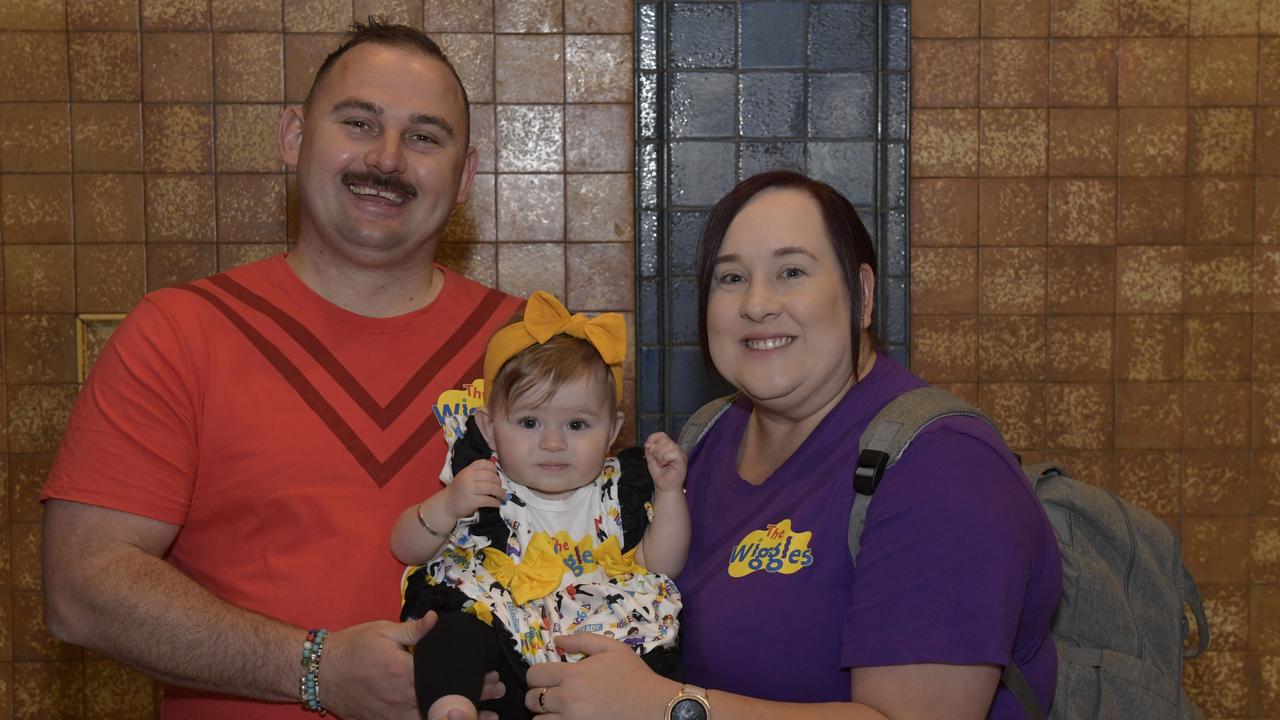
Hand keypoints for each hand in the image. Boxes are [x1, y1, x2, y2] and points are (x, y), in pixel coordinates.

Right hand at [319, 612, 505, 719]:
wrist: (319, 672)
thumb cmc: (351, 647)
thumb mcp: (382, 631)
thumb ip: (413, 630)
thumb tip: (436, 620)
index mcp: (403, 673)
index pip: (444, 679)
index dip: (470, 680)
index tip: (491, 677)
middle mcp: (401, 699)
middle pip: (443, 703)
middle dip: (474, 701)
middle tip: (497, 695)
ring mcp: (392, 715)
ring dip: (458, 718)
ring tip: (486, 717)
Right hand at [444, 459, 502, 519]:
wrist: (446, 504)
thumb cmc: (459, 490)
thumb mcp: (465, 476)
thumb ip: (477, 473)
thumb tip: (496, 473)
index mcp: (468, 470)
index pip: (485, 464)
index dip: (494, 469)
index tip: (496, 475)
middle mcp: (468, 478)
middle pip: (491, 476)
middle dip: (499, 483)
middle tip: (501, 488)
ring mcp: (470, 489)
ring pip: (492, 488)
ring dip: (501, 493)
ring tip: (503, 497)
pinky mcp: (472, 501)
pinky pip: (489, 500)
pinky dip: (496, 502)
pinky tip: (497, 503)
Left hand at [525, 634, 677, 718]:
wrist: (653, 706)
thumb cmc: (634, 676)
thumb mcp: (612, 648)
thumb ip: (581, 640)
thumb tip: (557, 640)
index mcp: (572, 675)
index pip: (533, 675)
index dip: (537, 675)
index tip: (548, 677)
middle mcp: (567, 699)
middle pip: (531, 699)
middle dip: (538, 694)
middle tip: (553, 694)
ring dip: (545, 715)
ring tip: (558, 710)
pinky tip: (566, 719)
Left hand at [643, 433, 686, 493]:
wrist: (664, 487)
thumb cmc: (660, 474)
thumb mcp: (651, 459)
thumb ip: (650, 449)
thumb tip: (648, 443)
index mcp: (670, 447)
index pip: (661, 435)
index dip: (653, 438)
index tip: (647, 446)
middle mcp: (676, 448)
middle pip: (664, 440)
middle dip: (656, 450)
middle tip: (658, 461)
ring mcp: (680, 454)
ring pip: (668, 445)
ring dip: (660, 455)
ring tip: (661, 463)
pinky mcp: (682, 460)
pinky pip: (673, 452)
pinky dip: (665, 458)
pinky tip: (665, 464)